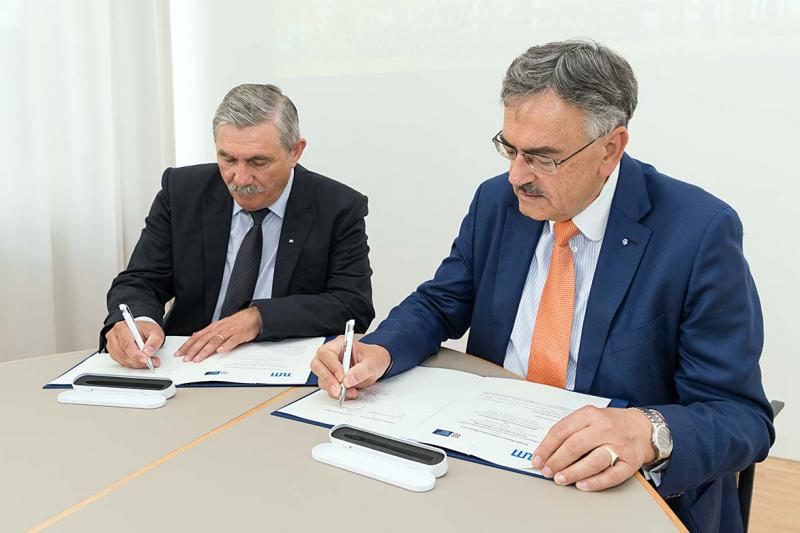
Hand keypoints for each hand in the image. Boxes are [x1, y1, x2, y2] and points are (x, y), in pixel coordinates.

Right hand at [106, 320, 164, 368]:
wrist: (143, 331)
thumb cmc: (146, 330)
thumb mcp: (156, 333)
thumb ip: (154, 341)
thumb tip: (148, 352)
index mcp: (122, 327)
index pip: (126, 344)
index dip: (136, 354)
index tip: (146, 359)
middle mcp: (114, 336)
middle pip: (123, 353)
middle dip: (138, 360)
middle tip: (151, 362)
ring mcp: (112, 345)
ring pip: (122, 360)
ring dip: (136, 364)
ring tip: (149, 361)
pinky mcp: (113, 353)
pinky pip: (122, 362)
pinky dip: (133, 364)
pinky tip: (141, 362)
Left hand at [176, 307, 262, 361]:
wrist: (252, 316)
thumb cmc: (236, 323)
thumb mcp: (220, 326)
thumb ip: (208, 333)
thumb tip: (195, 337)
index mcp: (213, 328)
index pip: (197, 336)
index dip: (188, 345)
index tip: (180, 353)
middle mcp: (219, 329)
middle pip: (204, 339)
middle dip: (194, 350)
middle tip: (186, 358)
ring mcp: (229, 331)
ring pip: (215, 341)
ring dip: (205, 350)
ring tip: (198, 358)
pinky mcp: (239, 335)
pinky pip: (232, 341)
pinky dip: (226, 346)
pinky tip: (220, 351)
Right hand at [310, 338, 390, 399]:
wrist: (378, 365)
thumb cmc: (374, 358)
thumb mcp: (372, 363)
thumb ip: (360, 371)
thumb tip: (347, 380)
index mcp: (340, 345)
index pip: (326, 353)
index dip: (332, 366)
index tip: (342, 377)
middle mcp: (332, 355)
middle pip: (317, 365)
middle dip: (327, 379)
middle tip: (339, 390)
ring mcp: (330, 367)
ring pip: (321, 378)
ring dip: (333, 388)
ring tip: (350, 392)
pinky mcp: (332, 378)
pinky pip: (327, 387)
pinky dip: (336, 393)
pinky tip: (349, 393)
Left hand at [532, 406, 654, 490]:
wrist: (642, 428)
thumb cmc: (610, 424)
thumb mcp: (588, 417)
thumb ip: (569, 430)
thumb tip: (546, 453)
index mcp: (589, 415)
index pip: (562, 430)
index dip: (546, 447)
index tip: (537, 459)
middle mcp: (604, 428)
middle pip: (575, 445)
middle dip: (557, 460)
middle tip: (546, 471)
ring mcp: (618, 446)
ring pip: (593, 461)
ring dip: (573, 472)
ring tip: (559, 479)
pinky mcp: (629, 463)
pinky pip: (611, 475)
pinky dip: (595, 482)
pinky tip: (581, 485)